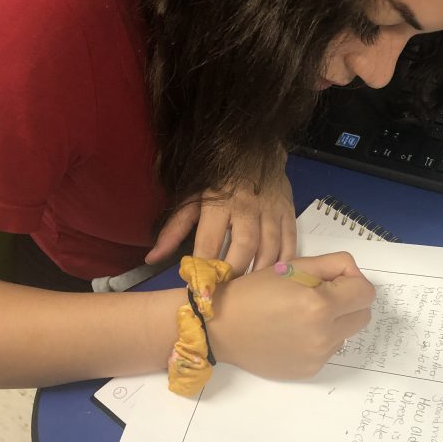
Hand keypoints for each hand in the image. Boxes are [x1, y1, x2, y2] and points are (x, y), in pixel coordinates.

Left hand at [146, 170, 296, 276]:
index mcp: (219, 203)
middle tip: (226, 290)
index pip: (209, 240)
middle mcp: (247, 207)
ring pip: (270, 247)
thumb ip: (174, 230)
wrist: (254, 151)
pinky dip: (284, 263)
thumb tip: (152, 258)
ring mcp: (271, 210)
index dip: (204, 266)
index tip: (199, 288)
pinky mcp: (288, 212)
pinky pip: (290, 243)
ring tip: (248, 288)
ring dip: (259, 272)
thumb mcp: (192, 199)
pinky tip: (274, 277)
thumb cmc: (218, 180)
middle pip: (244, 246)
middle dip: (234, 272)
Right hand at [207, 252, 375, 379]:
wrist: (222, 328)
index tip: (332, 280)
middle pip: (364, 315)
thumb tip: (355, 275)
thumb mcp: (293, 266)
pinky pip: (330, 350)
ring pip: (348, 333)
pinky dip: (320, 338)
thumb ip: (333, 265)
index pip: (366, 292)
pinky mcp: (309, 370)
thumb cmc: (254, 292)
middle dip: (350, 301)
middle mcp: (324, 335)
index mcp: (321, 305)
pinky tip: (294, 332)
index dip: (352, 281)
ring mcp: (318, 357)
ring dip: (335, 321)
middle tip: (322, 295)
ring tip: (303, 315)